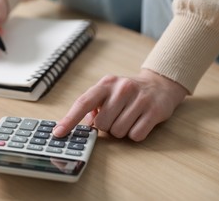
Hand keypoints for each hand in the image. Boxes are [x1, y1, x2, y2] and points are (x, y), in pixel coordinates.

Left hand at [53, 69, 188, 140]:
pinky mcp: (154, 111)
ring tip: (129, 117)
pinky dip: (135, 134)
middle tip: (116, 116)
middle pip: (102, 124)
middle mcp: (122, 88)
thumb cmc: (127, 92)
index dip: (69, 120)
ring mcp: (139, 99)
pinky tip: (140, 121)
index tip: (58, 133)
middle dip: (107, 126)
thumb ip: (92, 106)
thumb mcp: (107, 91)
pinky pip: (135, 135)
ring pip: (118, 132)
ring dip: (121, 130)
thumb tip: (84, 122)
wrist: (160, 85)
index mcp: (106, 83)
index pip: (83, 102)